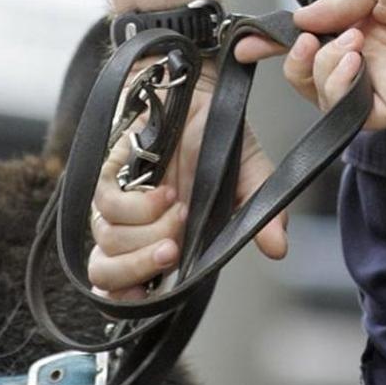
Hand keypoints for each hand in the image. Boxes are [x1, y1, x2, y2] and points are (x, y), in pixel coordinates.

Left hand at [88, 61, 286, 300]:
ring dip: (146, 234)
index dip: (130, 298)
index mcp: (169, 241)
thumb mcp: (251, 177)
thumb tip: (280, 249)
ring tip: (178, 209)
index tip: (155, 291)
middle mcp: (139, 229)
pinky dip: (139, 206)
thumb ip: (264, 215)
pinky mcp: (106, 178)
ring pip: (108, 246)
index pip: (130, 288)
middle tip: (172, 250)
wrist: (192, 86)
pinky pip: (109, 210)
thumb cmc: (216, 133)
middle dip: (140, 270)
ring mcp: (120, 206)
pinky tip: (163, 192)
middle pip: (110, 276)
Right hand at [234, 0, 385, 128]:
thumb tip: (301, 21)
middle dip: (296, 59)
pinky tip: (353, 64)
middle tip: (313, 38)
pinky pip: (350, 114)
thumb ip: (333, 3)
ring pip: (322, 97)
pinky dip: (340, 90)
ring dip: (321, 69)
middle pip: (306, 77)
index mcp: (356, 23)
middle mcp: (364, 56)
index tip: (247, 45)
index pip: (305, 41)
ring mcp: (377, 83)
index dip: (272, 46)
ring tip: (350, 42)